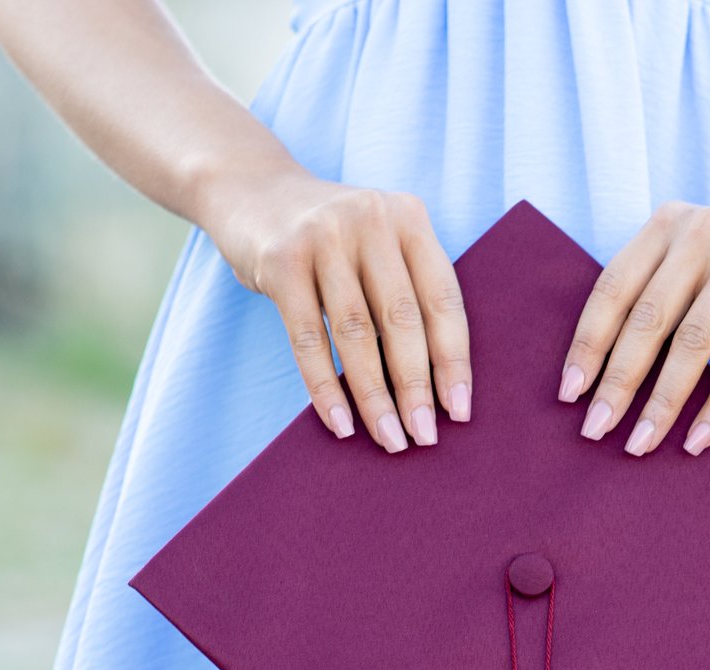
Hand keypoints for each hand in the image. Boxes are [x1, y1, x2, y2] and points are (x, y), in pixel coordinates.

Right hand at [201, 167, 470, 452]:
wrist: (250, 190)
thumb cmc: (328, 239)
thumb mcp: (376, 244)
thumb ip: (404, 290)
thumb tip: (431, 387)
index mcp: (408, 218)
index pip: (443, 299)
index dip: (453, 360)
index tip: (459, 412)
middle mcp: (371, 221)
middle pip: (402, 319)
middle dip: (416, 387)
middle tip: (424, 438)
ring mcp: (323, 238)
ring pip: (357, 334)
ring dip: (375, 396)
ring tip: (389, 439)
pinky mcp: (281, 262)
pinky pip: (309, 339)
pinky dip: (326, 388)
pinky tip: (341, 424)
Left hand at [557, 200, 709, 457]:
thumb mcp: (696, 268)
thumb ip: (657, 299)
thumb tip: (599, 379)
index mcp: (666, 226)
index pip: (612, 289)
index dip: (588, 344)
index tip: (568, 394)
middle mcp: (699, 233)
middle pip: (646, 319)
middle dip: (617, 382)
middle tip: (594, 430)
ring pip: (691, 343)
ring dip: (661, 402)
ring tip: (639, 445)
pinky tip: (698, 440)